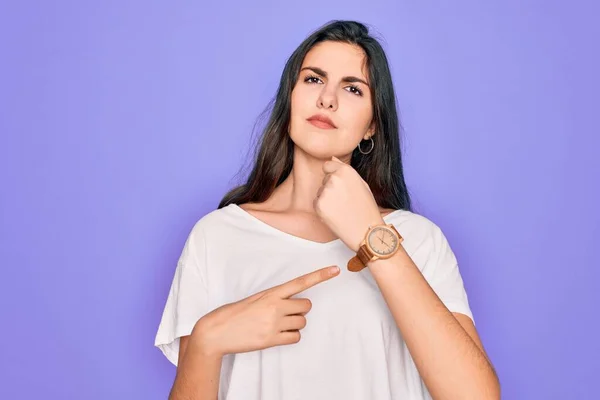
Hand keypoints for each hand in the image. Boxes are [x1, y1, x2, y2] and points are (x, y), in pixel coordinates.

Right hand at [190, 265, 339, 356]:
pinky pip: (295, 337)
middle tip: (285, 313)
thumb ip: (272, 299)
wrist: (216, 331)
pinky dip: (290, 337)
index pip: (300, 282)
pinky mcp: (271, 339)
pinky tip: (277, 335)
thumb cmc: (234, 314)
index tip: (336, 270)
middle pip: (306, 306)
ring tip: (278, 325)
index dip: (320, 276)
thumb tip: (289, 304)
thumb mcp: (254, 299)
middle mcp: (275, 306)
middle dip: (299, 310)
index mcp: (270, 293)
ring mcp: (274, 323)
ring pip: (302, 322)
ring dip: (295, 324)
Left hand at [314, 156, 384, 251]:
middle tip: (345, 201)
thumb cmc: (366, 208)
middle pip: (324, 180)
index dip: (334, 176)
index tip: (342, 187)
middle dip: (331, 188)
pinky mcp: (318, 205)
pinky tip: (336, 215)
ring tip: (342, 209)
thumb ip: (344, 170)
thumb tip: (332, 158)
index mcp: (346, 170)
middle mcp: (334, 178)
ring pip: (320, 192)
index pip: (327, 165)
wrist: (366, 231)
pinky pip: (316, 203)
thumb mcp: (361, 183)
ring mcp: (325, 192)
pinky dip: (323, 209)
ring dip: (327, 199)